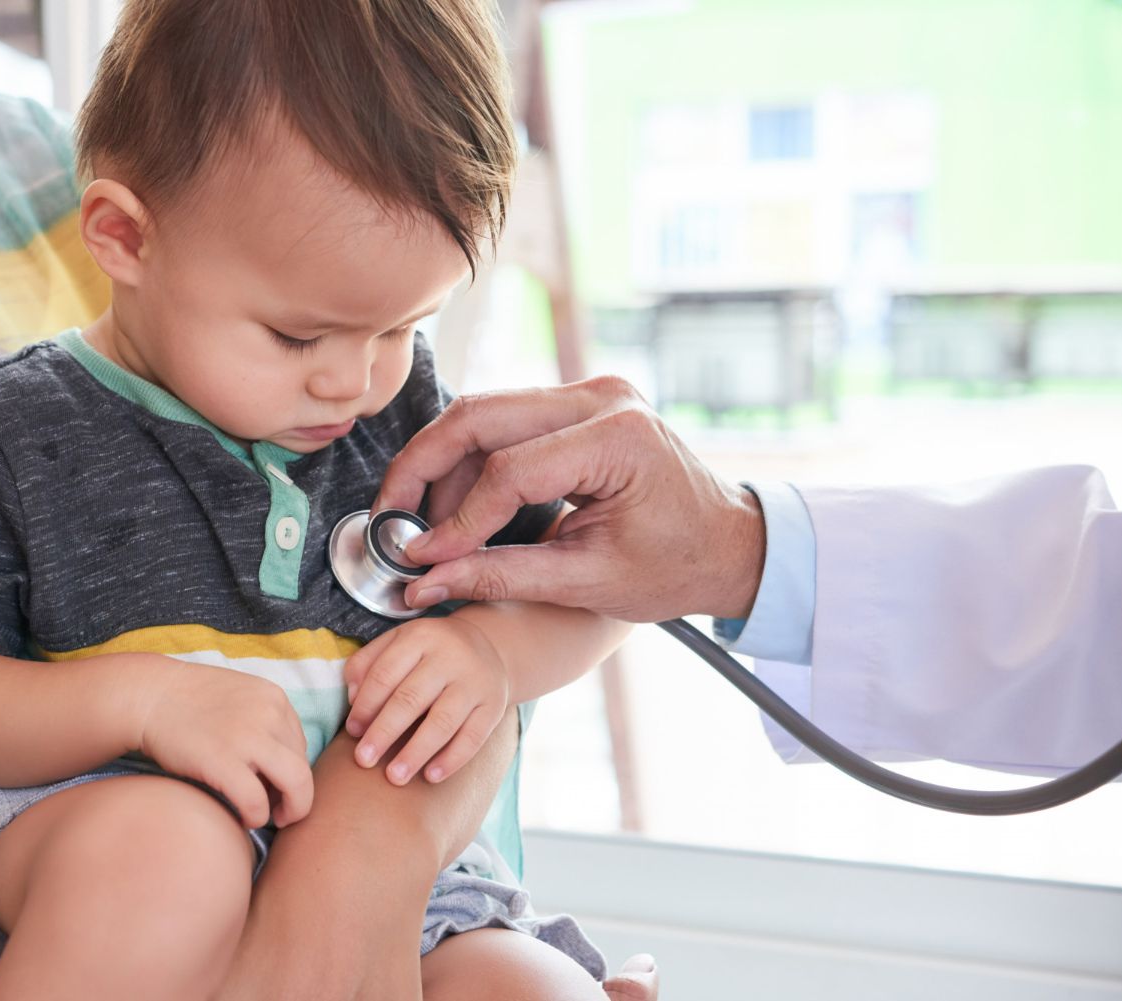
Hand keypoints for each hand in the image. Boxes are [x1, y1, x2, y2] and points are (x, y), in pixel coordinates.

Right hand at [134, 660, 312, 828]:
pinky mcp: (222, 761)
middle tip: (280, 812)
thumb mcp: (240, 697)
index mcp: (275, 698)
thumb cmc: (189, 702)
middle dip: (298, 797)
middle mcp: (269, 714)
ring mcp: (248, 737)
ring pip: (296, 785)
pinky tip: (242, 817)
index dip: (289, 772)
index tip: (271, 785)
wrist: (147, 696)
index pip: (300, 747)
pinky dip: (255, 817)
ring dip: (290, 810)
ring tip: (269, 817)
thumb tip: (280, 768)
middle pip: (304, 768)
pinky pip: (256, 802)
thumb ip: (264, 722)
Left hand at [342, 616, 509, 784]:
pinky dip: (452, 759)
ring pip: (443, 721)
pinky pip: (473, 737)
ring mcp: (476, 681)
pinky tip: (431, 776)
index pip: (386, 673)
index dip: (366, 704)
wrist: (488, 647)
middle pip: (411, 698)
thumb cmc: (429, 652)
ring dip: (416, 752)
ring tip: (394, 776)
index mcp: (420, 637)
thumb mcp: (398, 642)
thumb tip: (352, 698)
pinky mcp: (494, 705)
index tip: (352, 731)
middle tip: (363, 760)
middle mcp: (451, 656)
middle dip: (384, 732)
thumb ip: (367, 663)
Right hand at [374, 376, 765, 621]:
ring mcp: (590, 391)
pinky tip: (458, 507)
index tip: (420, 559)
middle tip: (393, 519)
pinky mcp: (578, 403)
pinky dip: (472, 461)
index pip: (508, 471)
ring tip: (430, 527)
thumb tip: (426, 580)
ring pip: (484, 414)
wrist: (728, 544)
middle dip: (423, 468)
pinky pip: (506, 422)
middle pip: (479, 416)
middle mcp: (601, 397)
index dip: (456, 520)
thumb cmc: (676, 566)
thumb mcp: (587, 582)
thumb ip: (501, 576)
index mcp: (617, 437)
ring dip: (444, 466)